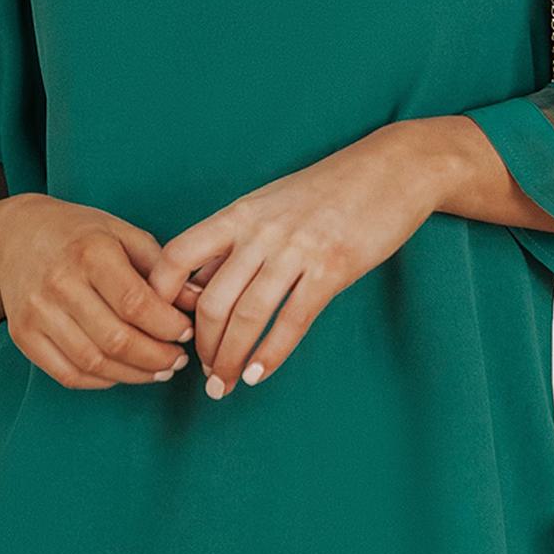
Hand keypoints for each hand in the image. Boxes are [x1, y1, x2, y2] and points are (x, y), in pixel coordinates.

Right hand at [0, 193, 202, 390]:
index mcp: (90, 252)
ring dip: (135, 375)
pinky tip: (124, 372)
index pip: (136, 303)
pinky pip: (68, 374)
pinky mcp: (23, 336)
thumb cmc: (79, 234)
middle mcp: (59, 283)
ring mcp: (37, 313)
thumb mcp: (122, 233)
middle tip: (178, 360)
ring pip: (94, 363)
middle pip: (117, 340)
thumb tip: (199, 301)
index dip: (168, 326)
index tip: (187, 332)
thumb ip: (162, 267)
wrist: (13, 237)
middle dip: (157, 358)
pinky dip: (102, 381)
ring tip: (159, 370)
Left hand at [144, 124, 459, 396]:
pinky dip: (270, 355)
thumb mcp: (270, 203)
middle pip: (211, 300)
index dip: (160, 297)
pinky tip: (258, 375)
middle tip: (203, 373)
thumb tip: (198, 283)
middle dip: (202, 347)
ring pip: (247, 317)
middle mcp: (260, 231)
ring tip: (225, 385)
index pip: (178, 256)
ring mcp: (296, 249)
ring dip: (230, 360)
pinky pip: (292, 321)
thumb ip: (235, 240)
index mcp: (239, 213)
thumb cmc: (328, 190)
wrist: (393, 168)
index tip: (162, 327)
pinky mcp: (332, 268)